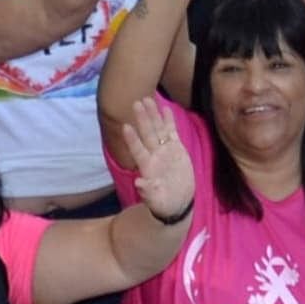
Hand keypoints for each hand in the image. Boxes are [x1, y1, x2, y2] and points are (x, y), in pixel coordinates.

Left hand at [115, 98, 199, 222]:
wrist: (178, 202)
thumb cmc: (164, 204)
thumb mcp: (157, 201)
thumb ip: (148, 192)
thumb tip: (139, 184)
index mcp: (148, 167)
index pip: (138, 150)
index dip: (132, 139)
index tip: (126, 126)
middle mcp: (154, 156)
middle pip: (147, 134)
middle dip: (142, 119)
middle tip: (136, 102)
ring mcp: (165, 151)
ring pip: (158, 130)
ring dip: (153, 115)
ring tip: (148, 99)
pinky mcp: (177, 150)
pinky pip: (172, 133)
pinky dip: (169, 121)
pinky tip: (166, 108)